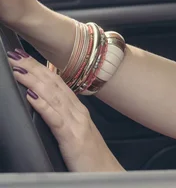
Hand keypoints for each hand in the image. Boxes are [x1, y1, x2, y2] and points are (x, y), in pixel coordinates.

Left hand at [7, 49, 123, 171]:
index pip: (57, 83)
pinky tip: (31, 97)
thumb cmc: (91, 159)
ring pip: (52, 96)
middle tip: (16, 54)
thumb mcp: (76, 135)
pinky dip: (42, 105)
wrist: (107, 174)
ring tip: (18, 69)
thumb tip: (47, 108)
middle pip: (53, 84)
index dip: (41, 68)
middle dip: (33, 68)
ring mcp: (76, 123)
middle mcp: (78, 112)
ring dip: (33, 81)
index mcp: (78, 111)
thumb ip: (64, 121)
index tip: (25, 57)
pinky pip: (54, 118)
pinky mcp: (71, 137)